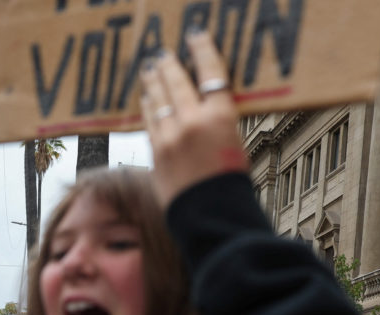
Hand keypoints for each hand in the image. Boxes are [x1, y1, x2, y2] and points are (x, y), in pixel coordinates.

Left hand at [139, 30, 246, 207]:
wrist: (210, 214)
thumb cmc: (229, 180)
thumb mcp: (233, 142)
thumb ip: (216, 120)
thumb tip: (202, 105)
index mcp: (220, 117)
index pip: (211, 73)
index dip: (202, 51)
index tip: (195, 36)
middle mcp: (192, 122)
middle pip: (177, 82)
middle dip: (168, 65)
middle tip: (162, 54)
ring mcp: (170, 136)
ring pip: (158, 99)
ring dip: (153, 83)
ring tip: (149, 70)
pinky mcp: (156, 151)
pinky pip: (149, 121)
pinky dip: (148, 107)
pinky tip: (146, 99)